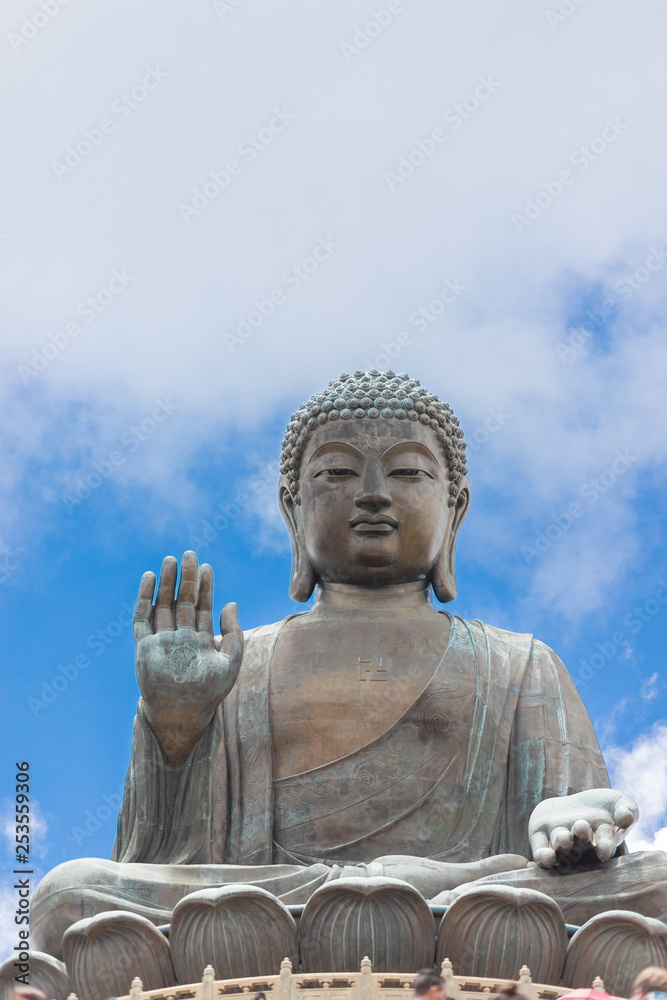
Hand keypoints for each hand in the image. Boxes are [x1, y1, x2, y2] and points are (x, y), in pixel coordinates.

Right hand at [133, 550, 242, 764]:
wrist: (182, 715)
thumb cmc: (209, 693)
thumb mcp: (230, 662)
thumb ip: (234, 634)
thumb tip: (232, 603)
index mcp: (200, 640)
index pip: (202, 606)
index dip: (205, 587)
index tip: (208, 567)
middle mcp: (180, 637)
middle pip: (182, 600)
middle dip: (186, 578)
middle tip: (189, 554)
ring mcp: (162, 641)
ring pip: (163, 604)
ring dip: (166, 583)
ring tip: (170, 560)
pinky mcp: (145, 647)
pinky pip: (142, 619)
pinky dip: (144, 599)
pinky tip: (149, 579)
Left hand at [528, 788, 637, 867]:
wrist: (576, 803)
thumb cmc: (604, 806)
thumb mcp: (620, 803)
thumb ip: (627, 810)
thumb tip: (627, 817)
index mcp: (602, 840)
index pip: (604, 845)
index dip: (604, 847)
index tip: (604, 848)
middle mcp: (580, 846)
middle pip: (581, 845)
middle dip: (581, 838)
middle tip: (581, 826)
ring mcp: (560, 841)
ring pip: (560, 847)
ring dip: (562, 844)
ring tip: (565, 837)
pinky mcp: (540, 836)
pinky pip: (540, 849)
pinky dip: (542, 855)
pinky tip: (546, 855)